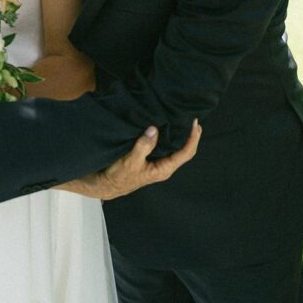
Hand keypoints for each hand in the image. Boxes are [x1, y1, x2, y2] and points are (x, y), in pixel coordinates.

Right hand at [57, 119, 201, 199]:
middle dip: (190, 135)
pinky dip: (168, 135)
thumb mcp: (131, 161)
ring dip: (179, 134)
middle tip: (192, 118)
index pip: (185, 153)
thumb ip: (143, 146)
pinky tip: (165, 125)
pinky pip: (164, 145)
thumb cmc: (120, 176)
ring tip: (181, 119)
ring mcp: (158, 162)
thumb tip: (154, 129)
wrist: (107, 184)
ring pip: (174, 147)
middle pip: (184, 149)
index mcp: (164, 169)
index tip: (195, 124)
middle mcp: (164, 165)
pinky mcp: (151, 158)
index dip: (193, 139)